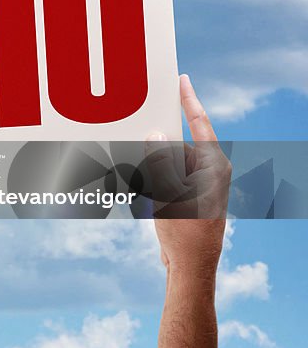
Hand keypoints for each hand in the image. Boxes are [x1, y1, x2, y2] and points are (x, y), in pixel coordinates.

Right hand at [152, 75, 229, 274]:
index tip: (182, 80)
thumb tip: (154, 133)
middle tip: (139, 122)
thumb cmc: (186, 233)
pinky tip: (136, 182)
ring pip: (167, 161)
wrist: (191, 267)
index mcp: (213, 166)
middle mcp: (208, 171)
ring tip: (134, 166)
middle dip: (156, 138)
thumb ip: (161, 160)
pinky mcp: (186, 196)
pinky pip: (165, 177)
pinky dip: (150, 176)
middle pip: (177, 143)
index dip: (189, 100)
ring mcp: (197, 184)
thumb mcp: (170, 193)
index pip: (200, 124)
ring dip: (149, 162)